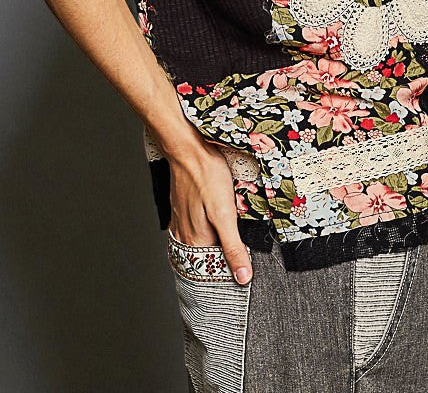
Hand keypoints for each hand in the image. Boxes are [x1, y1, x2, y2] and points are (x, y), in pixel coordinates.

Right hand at [167, 135, 252, 284]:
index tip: (246, 272)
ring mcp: (180, 222)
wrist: (189, 149)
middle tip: (242, 258)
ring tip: (231, 244)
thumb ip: (233, 247)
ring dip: (214, 247)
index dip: (231, 273)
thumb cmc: (208, 177)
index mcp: (196, 242)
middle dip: (222, 261)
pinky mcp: (181, 209)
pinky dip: (205, 234)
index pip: (214, 271)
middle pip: (205, 259)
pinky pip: (192, 230)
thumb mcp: (226, 214)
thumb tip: (243, 278)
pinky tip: (214, 226)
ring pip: (199, 245)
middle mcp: (184, 236)